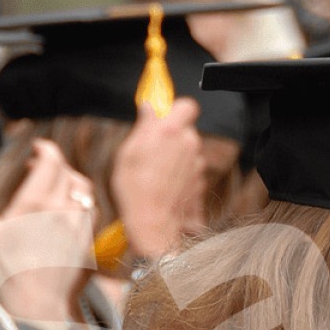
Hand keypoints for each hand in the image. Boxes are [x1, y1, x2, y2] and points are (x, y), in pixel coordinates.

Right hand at [0, 140, 94, 323]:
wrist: (39, 312)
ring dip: (69, 183)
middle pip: (69, 172)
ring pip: (83, 191)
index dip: (44, 149)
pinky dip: (79, 204)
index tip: (36, 148)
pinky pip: (90, 212)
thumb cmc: (6, 274)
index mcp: (36, 202)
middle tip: (38, 167)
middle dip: (55, 165)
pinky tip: (64, 213)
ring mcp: (80, 226)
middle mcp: (63, 209)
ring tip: (53, 188)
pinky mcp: (89, 242)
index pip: (51, 159)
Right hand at [111, 99, 206, 261]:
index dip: (176, 110)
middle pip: (186, 131)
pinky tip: (164, 187)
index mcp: (172, 131)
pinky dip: (180, 176)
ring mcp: (198, 165)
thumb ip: (144, 126)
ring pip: (188, 153)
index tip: (163, 117)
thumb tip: (149, 108)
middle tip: (151, 150)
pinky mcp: (201, 182)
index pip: (187, 105)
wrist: (152, 224)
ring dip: (175, 158)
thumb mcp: (129, 152)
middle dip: (172, 137)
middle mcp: (190, 144)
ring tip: (154, 174)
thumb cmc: (135, 188)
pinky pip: (190, 172)